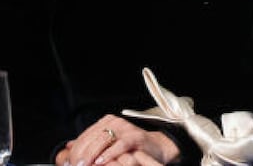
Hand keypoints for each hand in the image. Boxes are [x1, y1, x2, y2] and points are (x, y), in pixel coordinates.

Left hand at [54, 114, 180, 165]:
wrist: (154, 148)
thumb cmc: (129, 148)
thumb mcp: (107, 144)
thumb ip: (89, 143)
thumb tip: (69, 145)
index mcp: (106, 122)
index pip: (84, 136)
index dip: (74, 151)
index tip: (68, 164)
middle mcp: (115, 122)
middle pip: (90, 138)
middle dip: (80, 154)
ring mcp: (126, 128)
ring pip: (102, 140)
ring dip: (90, 155)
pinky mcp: (135, 136)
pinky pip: (119, 145)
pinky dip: (108, 154)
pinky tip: (99, 162)